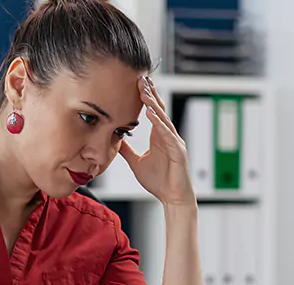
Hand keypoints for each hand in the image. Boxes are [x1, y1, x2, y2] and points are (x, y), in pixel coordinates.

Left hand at [119, 76, 195, 207]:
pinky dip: (159, 123)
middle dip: (150, 94)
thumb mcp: (136, 163)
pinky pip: (168, 134)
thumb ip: (127, 150)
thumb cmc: (160, 182)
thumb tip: (115, 140)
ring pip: (163, 118)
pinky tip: (152, 113)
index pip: (153, 112)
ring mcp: (174, 142)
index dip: (146, 98)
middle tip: (140, 78)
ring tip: (144, 91)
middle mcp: (168, 136)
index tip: (137, 83)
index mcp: (159, 137)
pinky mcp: (178, 151)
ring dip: (153, 104)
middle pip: (159, 109)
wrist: (173, 198)